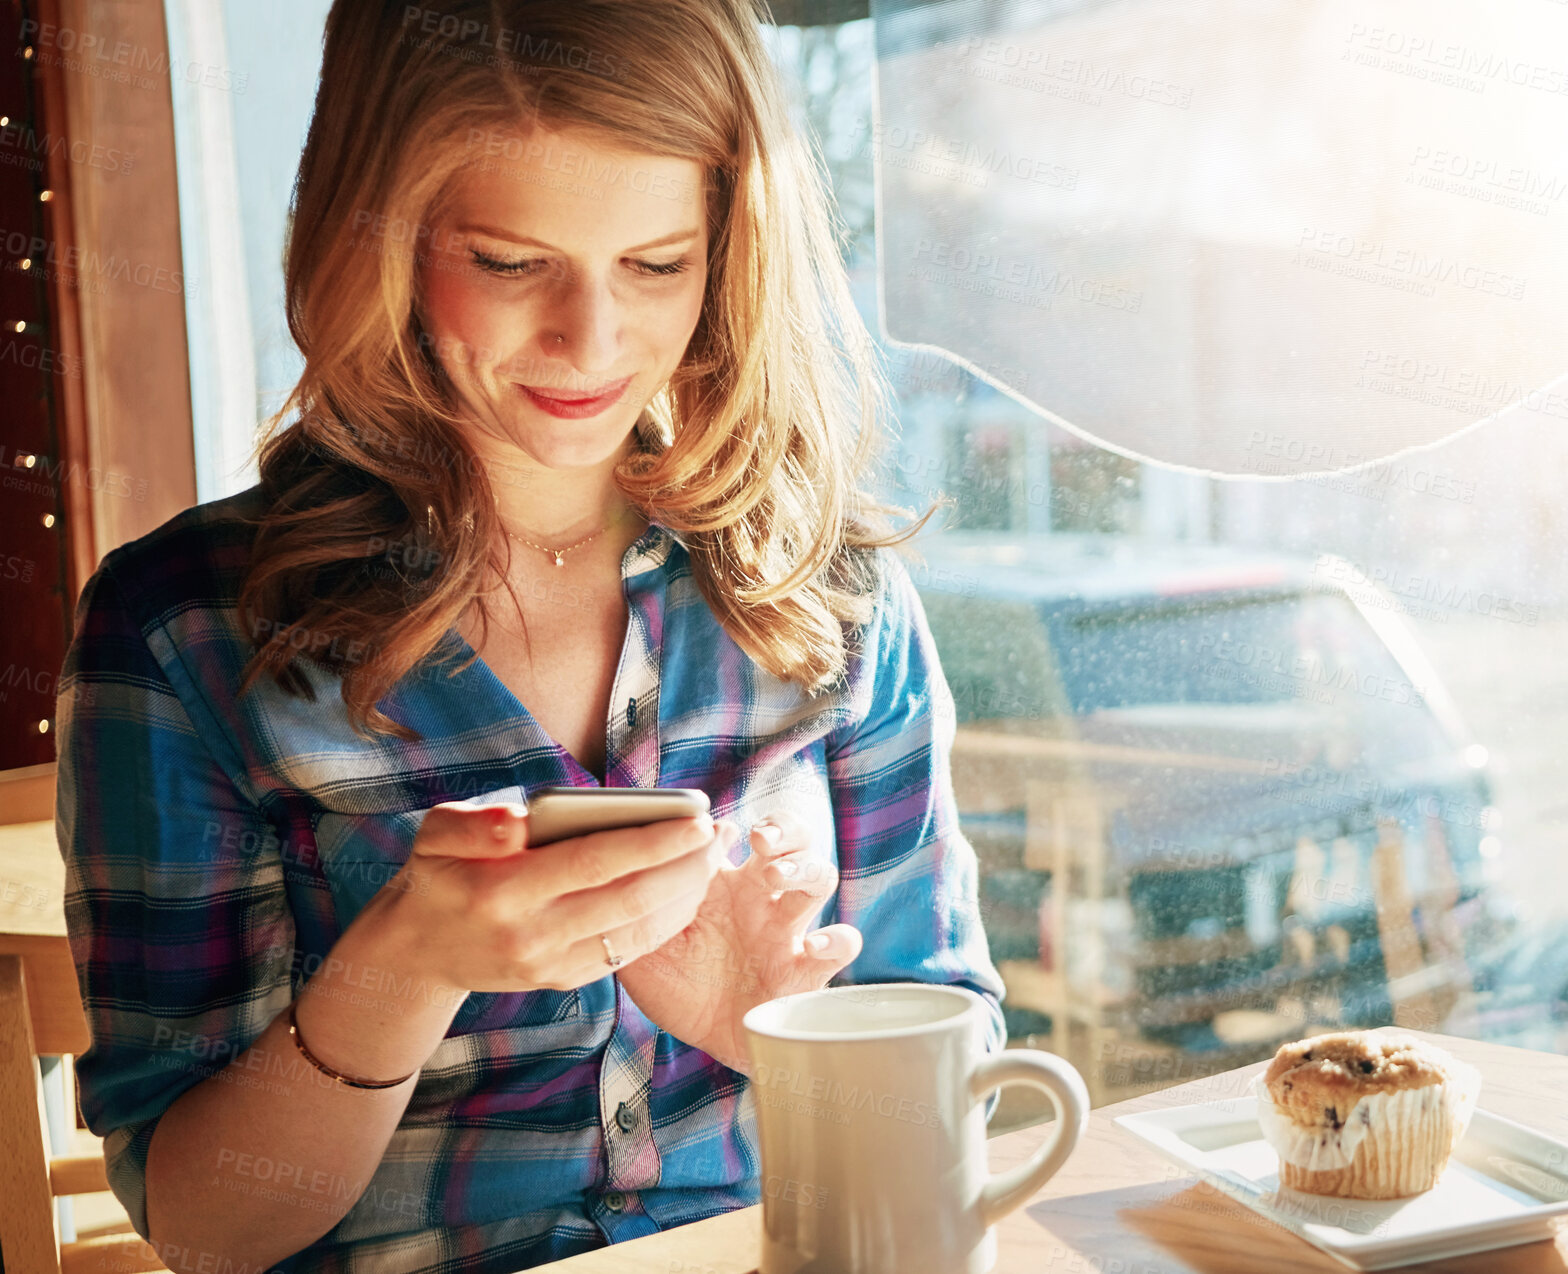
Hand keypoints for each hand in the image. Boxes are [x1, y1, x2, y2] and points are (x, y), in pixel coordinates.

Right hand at [364, 802, 728, 996]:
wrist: (419, 950)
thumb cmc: (438, 873)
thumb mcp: (436, 834)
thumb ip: (475, 825)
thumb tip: (518, 821)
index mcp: (502, 893)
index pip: (592, 863)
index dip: (649, 842)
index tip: (692, 819)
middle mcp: (530, 937)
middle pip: (626, 900)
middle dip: (682, 868)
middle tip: (718, 834)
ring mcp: (549, 966)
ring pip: (634, 932)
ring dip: (683, 897)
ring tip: (712, 858)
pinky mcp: (562, 980)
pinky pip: (626, 952)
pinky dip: (663, 923)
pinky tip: (686, 892)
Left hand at [614, 810, 863, 1073]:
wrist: (707, 1044)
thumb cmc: (678, 990)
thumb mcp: (642, 950)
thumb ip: (634, 914)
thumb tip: (621, 873)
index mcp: (721, 884)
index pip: (734, 835)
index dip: (725, 827)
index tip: (711, 834)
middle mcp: (760, 898)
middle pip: (793, 839)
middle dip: (783, 829)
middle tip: (760, 839)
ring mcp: (788, 930)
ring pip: (820, 876)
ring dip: (806, 868)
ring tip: (778, 879)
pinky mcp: (807, 968)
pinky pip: (843, 944)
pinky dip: (838, 940)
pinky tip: (814, 946)